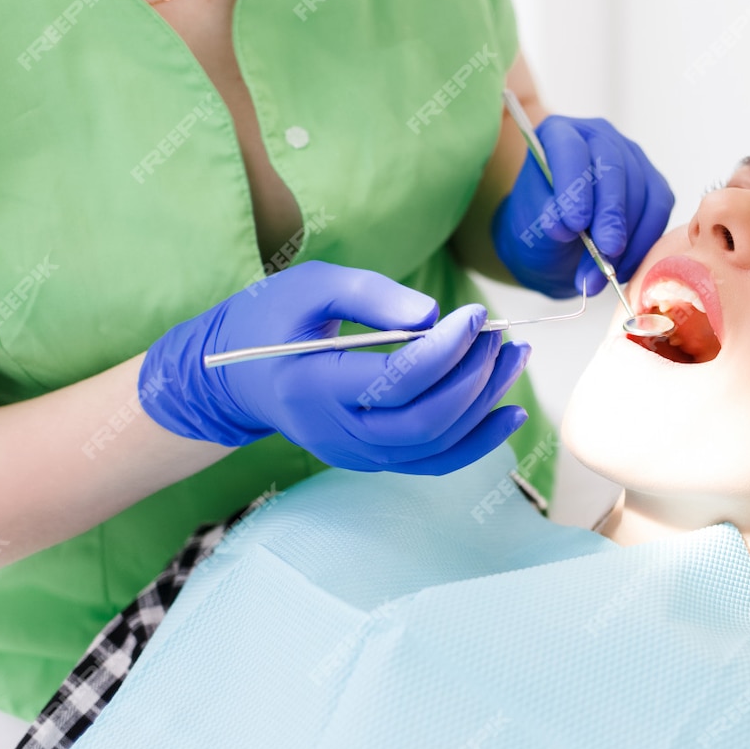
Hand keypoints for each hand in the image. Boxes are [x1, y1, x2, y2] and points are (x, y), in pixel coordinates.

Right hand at [139, 261, 527, 474]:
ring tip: (514, 357)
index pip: (395, 379)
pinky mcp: (373, 459)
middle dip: (472, 377)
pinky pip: (434, 461)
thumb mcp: (311, 287)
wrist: (236, 377)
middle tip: (497, 335)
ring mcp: (355, 454)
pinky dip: (478, 441)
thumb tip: (434, 316)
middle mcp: (335, 432)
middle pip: (424, 420)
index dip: (445, 349)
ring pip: (436, 443)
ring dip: (484, 402)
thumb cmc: (272, 320)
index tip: (476, 314)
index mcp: (312, 386)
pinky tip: (510, 411)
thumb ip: (370, 295)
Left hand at [490, 114, 674, 297]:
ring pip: (641, 191)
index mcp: (559, 135)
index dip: (575, 185)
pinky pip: (658, 211)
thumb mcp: (529, 228)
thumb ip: (544, 221)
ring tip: (604, 274)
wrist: (559, 247)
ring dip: (627, 237)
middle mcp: (599, 138)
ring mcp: (631, 159)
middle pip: (614, 166)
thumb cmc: (540, 230)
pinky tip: (623, 268)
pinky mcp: (654, 186)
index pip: (570, 149)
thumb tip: (561, 224)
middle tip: (605, 250)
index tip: (574, 224)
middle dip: (611, 213)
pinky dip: (644, 244)